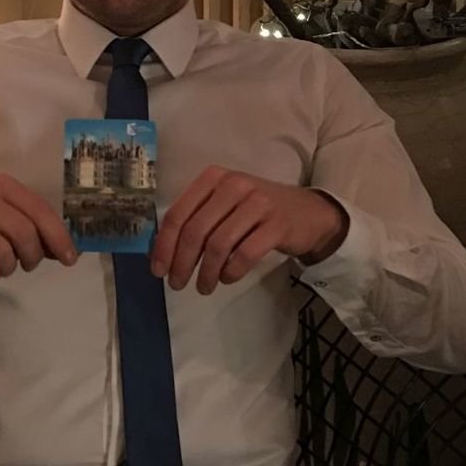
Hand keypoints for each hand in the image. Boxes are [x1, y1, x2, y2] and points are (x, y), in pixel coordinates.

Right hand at [0, 174, 77, 285]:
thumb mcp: (8, 222)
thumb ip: (37, 230)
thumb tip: (68, 251)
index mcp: (1, 184)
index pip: (39, 209)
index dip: (58, 237)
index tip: (70, 260)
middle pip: (22, 232)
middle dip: (32, 256)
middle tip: (28, 265)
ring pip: (0, 251)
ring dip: (8, 267)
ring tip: (4, 267)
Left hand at [150, 166, 347, 294]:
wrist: (308, 213)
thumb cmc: (256, 211)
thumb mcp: (224, 205)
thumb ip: (196, 219)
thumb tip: (161, 252)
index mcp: (213, 178)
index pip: (178, 214)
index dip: (164, 245)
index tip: (158, 271)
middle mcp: (233, 185)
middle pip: (195, 231)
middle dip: (181, 263)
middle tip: (177, 284)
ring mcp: (257, 203)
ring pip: (218, 245)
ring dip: (206, 273)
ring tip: (203, 287)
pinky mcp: (276, 224)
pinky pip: (244, 255)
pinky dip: (230, 272)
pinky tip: (226, 278)